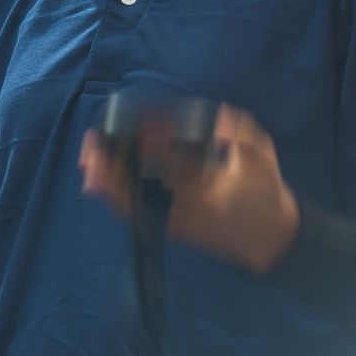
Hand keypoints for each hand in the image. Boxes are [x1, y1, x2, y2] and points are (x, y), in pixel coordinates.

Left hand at [78, 104, 300, 274]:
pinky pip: (134, 214)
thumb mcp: (263, 159)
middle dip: (113, 170)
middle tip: (93, 144)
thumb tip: (219, 117)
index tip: (138, 132)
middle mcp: (185, 212)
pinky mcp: (168, 227)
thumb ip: (242, 134)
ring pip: (131, 207)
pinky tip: (97, 179)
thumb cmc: (265, 193)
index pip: (173, 171)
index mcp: (210, 195)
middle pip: (140, 191)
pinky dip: (113, 198)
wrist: (267, 238)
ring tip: (88, 158)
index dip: (152, 152)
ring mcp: (173, 223)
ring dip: (106, 183)